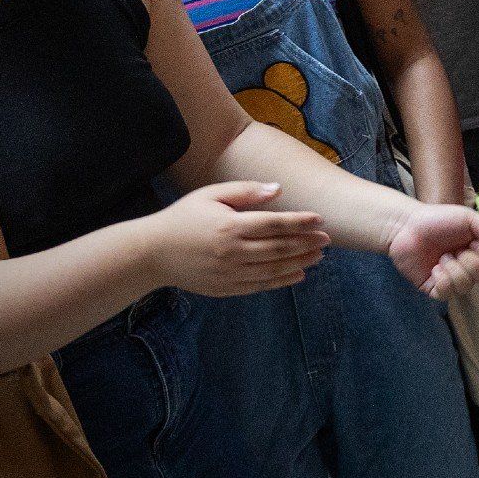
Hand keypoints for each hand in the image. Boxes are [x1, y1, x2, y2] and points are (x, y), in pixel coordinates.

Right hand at [133, 180, 326, 296]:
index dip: (300, 222)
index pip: (274, 224)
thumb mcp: (211, 195)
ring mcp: (229, 273)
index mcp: (230, 227)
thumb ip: (246, 191)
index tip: (320, 219)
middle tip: (327, 239)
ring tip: (318, 255)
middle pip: (279, 248)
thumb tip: (278, 189)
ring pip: (274, 270)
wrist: (151, 253)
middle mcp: (232, 252)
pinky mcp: (225, 288)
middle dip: (307, 243)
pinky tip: (298, 274)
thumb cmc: (184, 218)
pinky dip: (282, 281)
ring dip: (300, 262)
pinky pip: (260, 286)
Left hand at [383, 200, 478, 301]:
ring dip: (454, 269)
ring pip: (466, 287)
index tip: (475, 242)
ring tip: (441, 257)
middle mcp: (468, 267)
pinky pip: (447, 294)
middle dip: (469, 260)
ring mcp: (452, 279)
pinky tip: (434, 268)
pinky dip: (442, 280)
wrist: (406, 227)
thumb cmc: (438, 219)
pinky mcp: (435, 289)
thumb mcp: (469, 218)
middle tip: (455, 249)